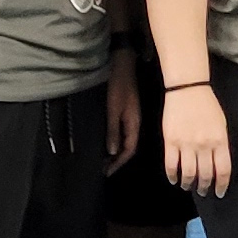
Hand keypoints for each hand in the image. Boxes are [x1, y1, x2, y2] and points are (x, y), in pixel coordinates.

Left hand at [105, 49, 142, 170]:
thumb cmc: (118, 86)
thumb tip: (113, 152)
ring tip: (103, 160)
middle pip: (129, 147)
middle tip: (103, 169)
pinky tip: (107, 143)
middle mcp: (135, 123)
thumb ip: (113, 130)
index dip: (119, 163)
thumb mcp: (114, 109)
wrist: (123, 65)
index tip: (107, 172)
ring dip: (115, 152)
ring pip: (125, 140)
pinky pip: (122, 132)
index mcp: (134, 124)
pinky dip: (115, 141)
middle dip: (117, 160)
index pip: (129, 150)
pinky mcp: (126, 112)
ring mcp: (131, 117)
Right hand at [164, 83, 231, 198]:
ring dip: (188, 183)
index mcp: (219, 140)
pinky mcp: (171, 141)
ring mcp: (186, 144)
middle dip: (204, 187)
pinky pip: (171, 165)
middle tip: (203, 191)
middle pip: (205, 175)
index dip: (221, 185)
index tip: (219, 192)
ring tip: (188, 185)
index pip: (223, 170)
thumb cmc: (206, 104)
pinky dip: (172, 175)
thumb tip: (218, 164)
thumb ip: (221, 145)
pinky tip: (174, 178)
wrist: (187, 89)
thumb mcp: (221, 124)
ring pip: (188, 173)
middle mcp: (204, 144)